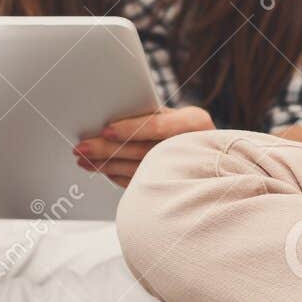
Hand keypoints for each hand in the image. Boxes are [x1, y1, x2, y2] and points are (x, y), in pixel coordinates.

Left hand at [74, 106, 214, 186]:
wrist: (219, 157)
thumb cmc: (189, 129)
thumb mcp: (177, 115)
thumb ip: (152, 116)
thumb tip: (109, 121)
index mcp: (195, 122)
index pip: (157, 127)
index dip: (129, 129)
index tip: (105, 130)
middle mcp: (193, 146)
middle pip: (143, 151)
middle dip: (108, 150)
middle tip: (81, 148)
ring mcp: (186, 170)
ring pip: (139, 170)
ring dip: (107, 165)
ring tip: (84, 160)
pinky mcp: (175, 187)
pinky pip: (141, 183)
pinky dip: (118, 177)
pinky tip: (102, 170)